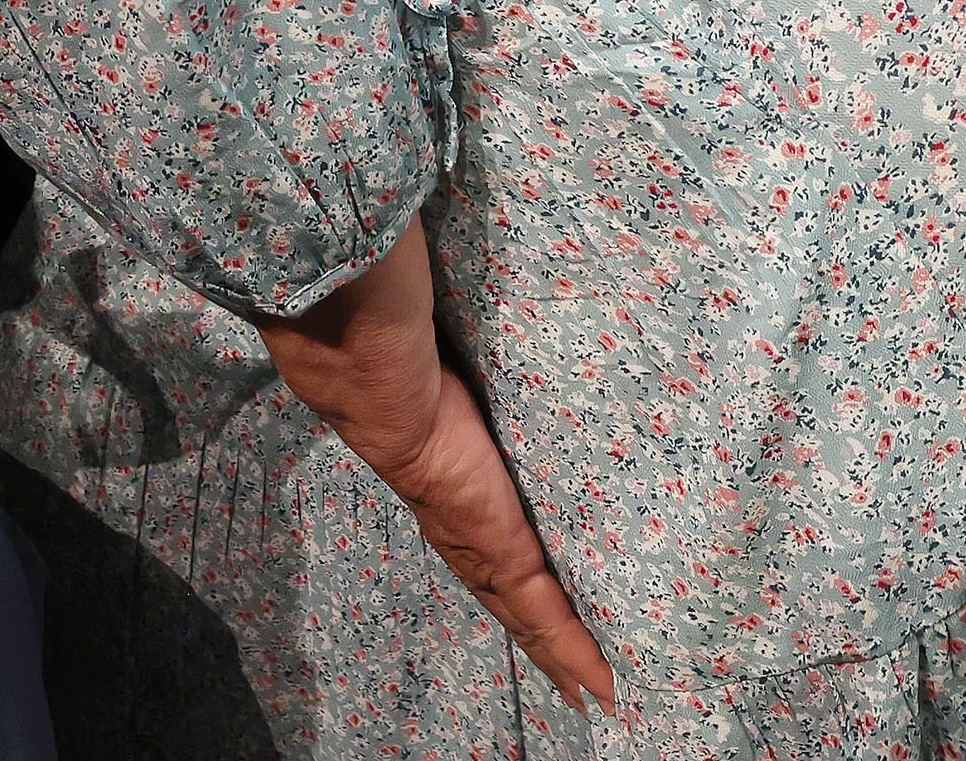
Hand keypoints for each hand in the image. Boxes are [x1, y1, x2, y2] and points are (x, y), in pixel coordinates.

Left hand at [255, 229, 616, 718]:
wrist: (366, 357)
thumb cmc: (394, 328)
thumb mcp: (443, 343)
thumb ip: (449, 331)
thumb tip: (446, 278)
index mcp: (439, 464)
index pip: (476, 526)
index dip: (503, 562)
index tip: (530, 592)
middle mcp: (449, 508)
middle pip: (498, 580)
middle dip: (534, 621)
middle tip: (576, 666)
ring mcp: (468, 531)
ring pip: (518, 602)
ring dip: (554, 643)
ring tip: (594, 686)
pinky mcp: (490, 539)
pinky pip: (536, 607)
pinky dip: (568, 647)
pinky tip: (598, 686)